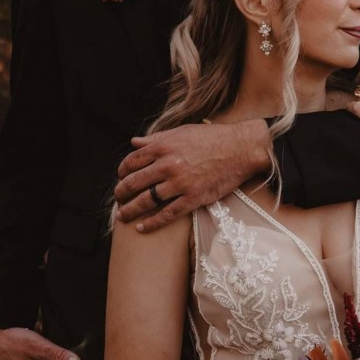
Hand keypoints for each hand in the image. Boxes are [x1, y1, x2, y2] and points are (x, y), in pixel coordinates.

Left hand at [114, 120, 270, 231]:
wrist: (241, 149)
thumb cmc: (212, 138)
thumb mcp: (182, 132)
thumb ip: (156, 138)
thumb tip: (134, 141)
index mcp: (163, 147)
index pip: (132, 161)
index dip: (122, 171)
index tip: (121, 177)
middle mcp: (168, 165)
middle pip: (134, 182)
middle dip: (121, 193)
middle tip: (118, 199)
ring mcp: (180, 183)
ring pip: (146, 201)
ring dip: (131, 210)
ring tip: (123, 217)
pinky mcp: (193, 198)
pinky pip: (167, 214)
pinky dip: (152, 223)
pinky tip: (141, 228)